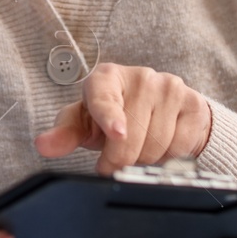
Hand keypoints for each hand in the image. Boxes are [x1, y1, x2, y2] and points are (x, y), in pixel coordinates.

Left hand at [35, 63, 212, 173]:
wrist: (160, 111)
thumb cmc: (112, 116)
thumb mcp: (84, 123)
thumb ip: (63, 134)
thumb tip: (42, 145)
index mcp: (106, 78)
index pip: (105, 98)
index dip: (110, 117)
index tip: (116, 133)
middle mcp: (139, 77)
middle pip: (130, 136)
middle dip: (120, 159)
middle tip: (115, 161)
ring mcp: (169, 88)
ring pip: (156, 145)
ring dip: (145, 159)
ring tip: (139, 148)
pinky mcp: (193, 103)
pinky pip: (180, 146)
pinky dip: (169, 157)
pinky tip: (162, 144)